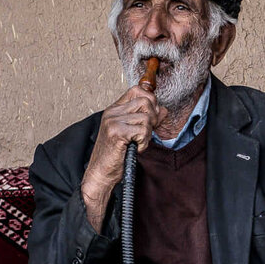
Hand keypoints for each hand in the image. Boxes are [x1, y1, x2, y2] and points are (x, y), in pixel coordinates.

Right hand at [81, 84, 168, 230]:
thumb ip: (147, 119)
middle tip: (145, 133)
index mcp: (115, 109)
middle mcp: (112, 112)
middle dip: (153, 118)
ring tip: (137, 143)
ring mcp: (113, 121)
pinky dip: (143, 143)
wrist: (101, 172)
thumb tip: (163, 110)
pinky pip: (143, 131)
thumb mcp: (133, 133)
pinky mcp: (116, 132)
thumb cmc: (116, 154)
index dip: (151, 101)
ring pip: (147, 118)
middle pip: (146, 101)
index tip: (151, 117)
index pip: (138, 90)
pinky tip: (134, 148)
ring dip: (147, 134)